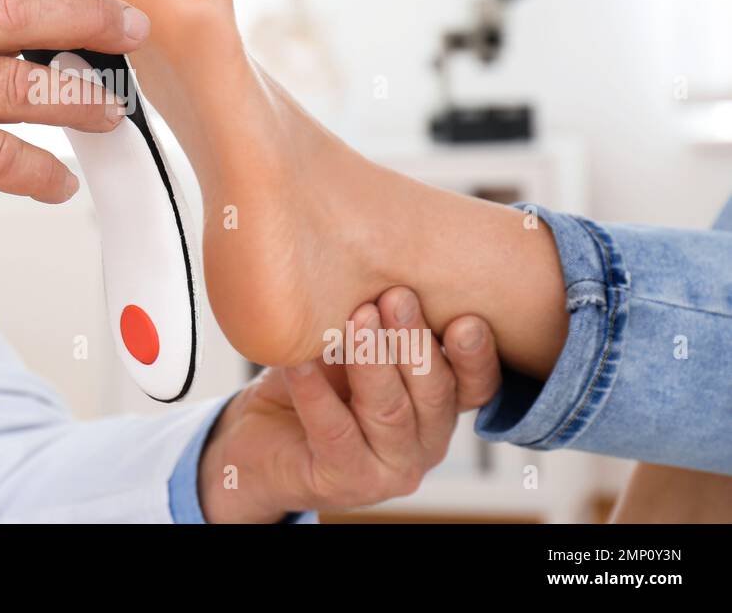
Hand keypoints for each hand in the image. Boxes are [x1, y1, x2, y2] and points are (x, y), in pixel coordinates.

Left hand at [198, 286, 501, 522]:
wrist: (261, 438)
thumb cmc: (319, 380)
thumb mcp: (353, 345)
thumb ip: (377, 317)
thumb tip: (376, 257)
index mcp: (440, 405)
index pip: (476, 386)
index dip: (477, 356)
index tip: (466, 320)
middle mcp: (426, 441)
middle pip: (434, 393)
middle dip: (415, 341)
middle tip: (396, 297)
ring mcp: (390, 469)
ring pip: (389, 412)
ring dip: (373, 362)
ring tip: (357, 319)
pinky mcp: (345, 481)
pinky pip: (334, 432)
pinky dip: (316, 393)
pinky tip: (299, 362)